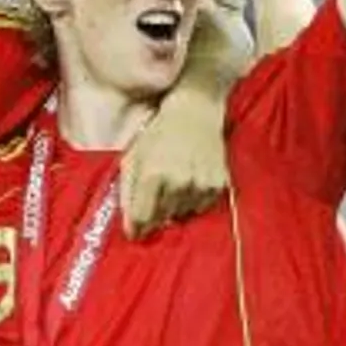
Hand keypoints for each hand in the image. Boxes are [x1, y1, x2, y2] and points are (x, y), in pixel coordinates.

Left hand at [120, 88, 229, 238]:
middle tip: (156, 196)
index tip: (135, 232)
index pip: (142, 217)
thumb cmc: (159, 133)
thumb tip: (130, 226)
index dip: (136, 229)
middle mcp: (178, 183)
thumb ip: (126, 192)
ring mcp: (200, 185)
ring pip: (182, 214)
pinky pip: (201, 208)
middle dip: (155, 214)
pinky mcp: (219, 185)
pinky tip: (190, 183)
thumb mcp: (133, 157)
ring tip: (174, 185)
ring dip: (175, 207)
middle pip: (162, 218)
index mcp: (153, 175)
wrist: (196, 113)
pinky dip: (193, 202)